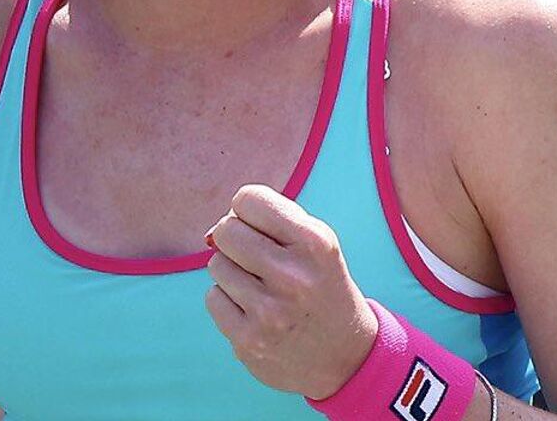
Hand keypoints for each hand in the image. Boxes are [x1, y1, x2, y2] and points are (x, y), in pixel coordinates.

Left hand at [201, 183, 379, 398]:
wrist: (345, 357)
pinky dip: (227, 301)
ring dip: (232, 272)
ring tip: (261, 287)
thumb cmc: (321, 287)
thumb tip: (211, 234)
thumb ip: (270, 221)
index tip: (261, 227)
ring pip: (216, 264)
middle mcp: (293, 276)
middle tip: (255, 257)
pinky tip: (253, 310)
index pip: (248, 199)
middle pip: (225, 231)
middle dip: (234, 239)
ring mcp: (269, 312)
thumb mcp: (316, 245)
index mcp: (314, 243)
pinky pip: (213, 298)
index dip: (247, 210)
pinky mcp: (249, 341)